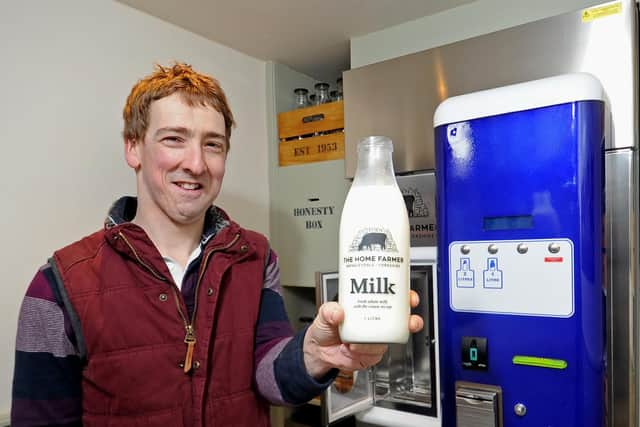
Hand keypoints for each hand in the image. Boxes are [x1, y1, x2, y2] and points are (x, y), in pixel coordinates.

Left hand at [303, 290, 423, 378]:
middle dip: (410, 321)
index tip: (409, 296)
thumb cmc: (326, 327)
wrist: (319, 350)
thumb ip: (329, 310)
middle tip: (408, 321)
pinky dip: (364, 352)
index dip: (405, 297)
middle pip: (401, 320)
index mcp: (368, 306)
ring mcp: (375, 339)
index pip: (392, 298)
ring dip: (375, 341)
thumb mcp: (324, 313)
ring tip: (354, 341)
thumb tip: (338, 311)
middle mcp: (376, 322)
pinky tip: (352, 348)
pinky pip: (375, 354)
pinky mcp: (371, 354)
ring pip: (387, 340)